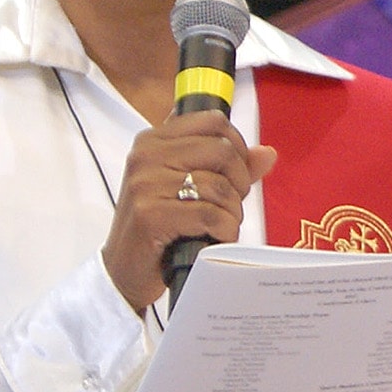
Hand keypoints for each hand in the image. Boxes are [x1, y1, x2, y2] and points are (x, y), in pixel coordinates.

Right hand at [105, 110, 278, 311]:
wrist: (124, 270)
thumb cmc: (161, 227)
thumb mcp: (190, 189)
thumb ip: (229, 168)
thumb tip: (267, 153)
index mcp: (153, 141)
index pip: (212, 121)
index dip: (237, 147)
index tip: (234, 173)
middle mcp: (146, 156)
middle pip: (222, 150)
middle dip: (239, 181)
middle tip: (229, 204)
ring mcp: (145, 184)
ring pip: (219, 186)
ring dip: (231, 212)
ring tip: (216, 226)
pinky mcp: (150, 215)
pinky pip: (210, 215)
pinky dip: (223, 231)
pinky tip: (214, 238)